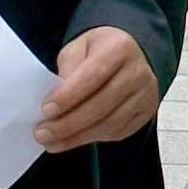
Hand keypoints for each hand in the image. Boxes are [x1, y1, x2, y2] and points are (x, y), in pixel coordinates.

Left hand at [36, 27, 157, 151]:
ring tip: (51, 142)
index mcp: (119, 48)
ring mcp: (145, 95)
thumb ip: (68, 68)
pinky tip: (72, 140)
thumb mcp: (78, 47)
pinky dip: (91, 138)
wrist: (132, 53)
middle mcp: (138, 72)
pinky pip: (117, 132)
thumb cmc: (99, 50)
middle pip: (101, 105)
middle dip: (68, 123)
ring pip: (109, 124)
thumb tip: (57, 100)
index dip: (68, 96)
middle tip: (42, 133)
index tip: (45, 110)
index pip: (93, 76)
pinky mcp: (145, 113)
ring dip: (77, 137)